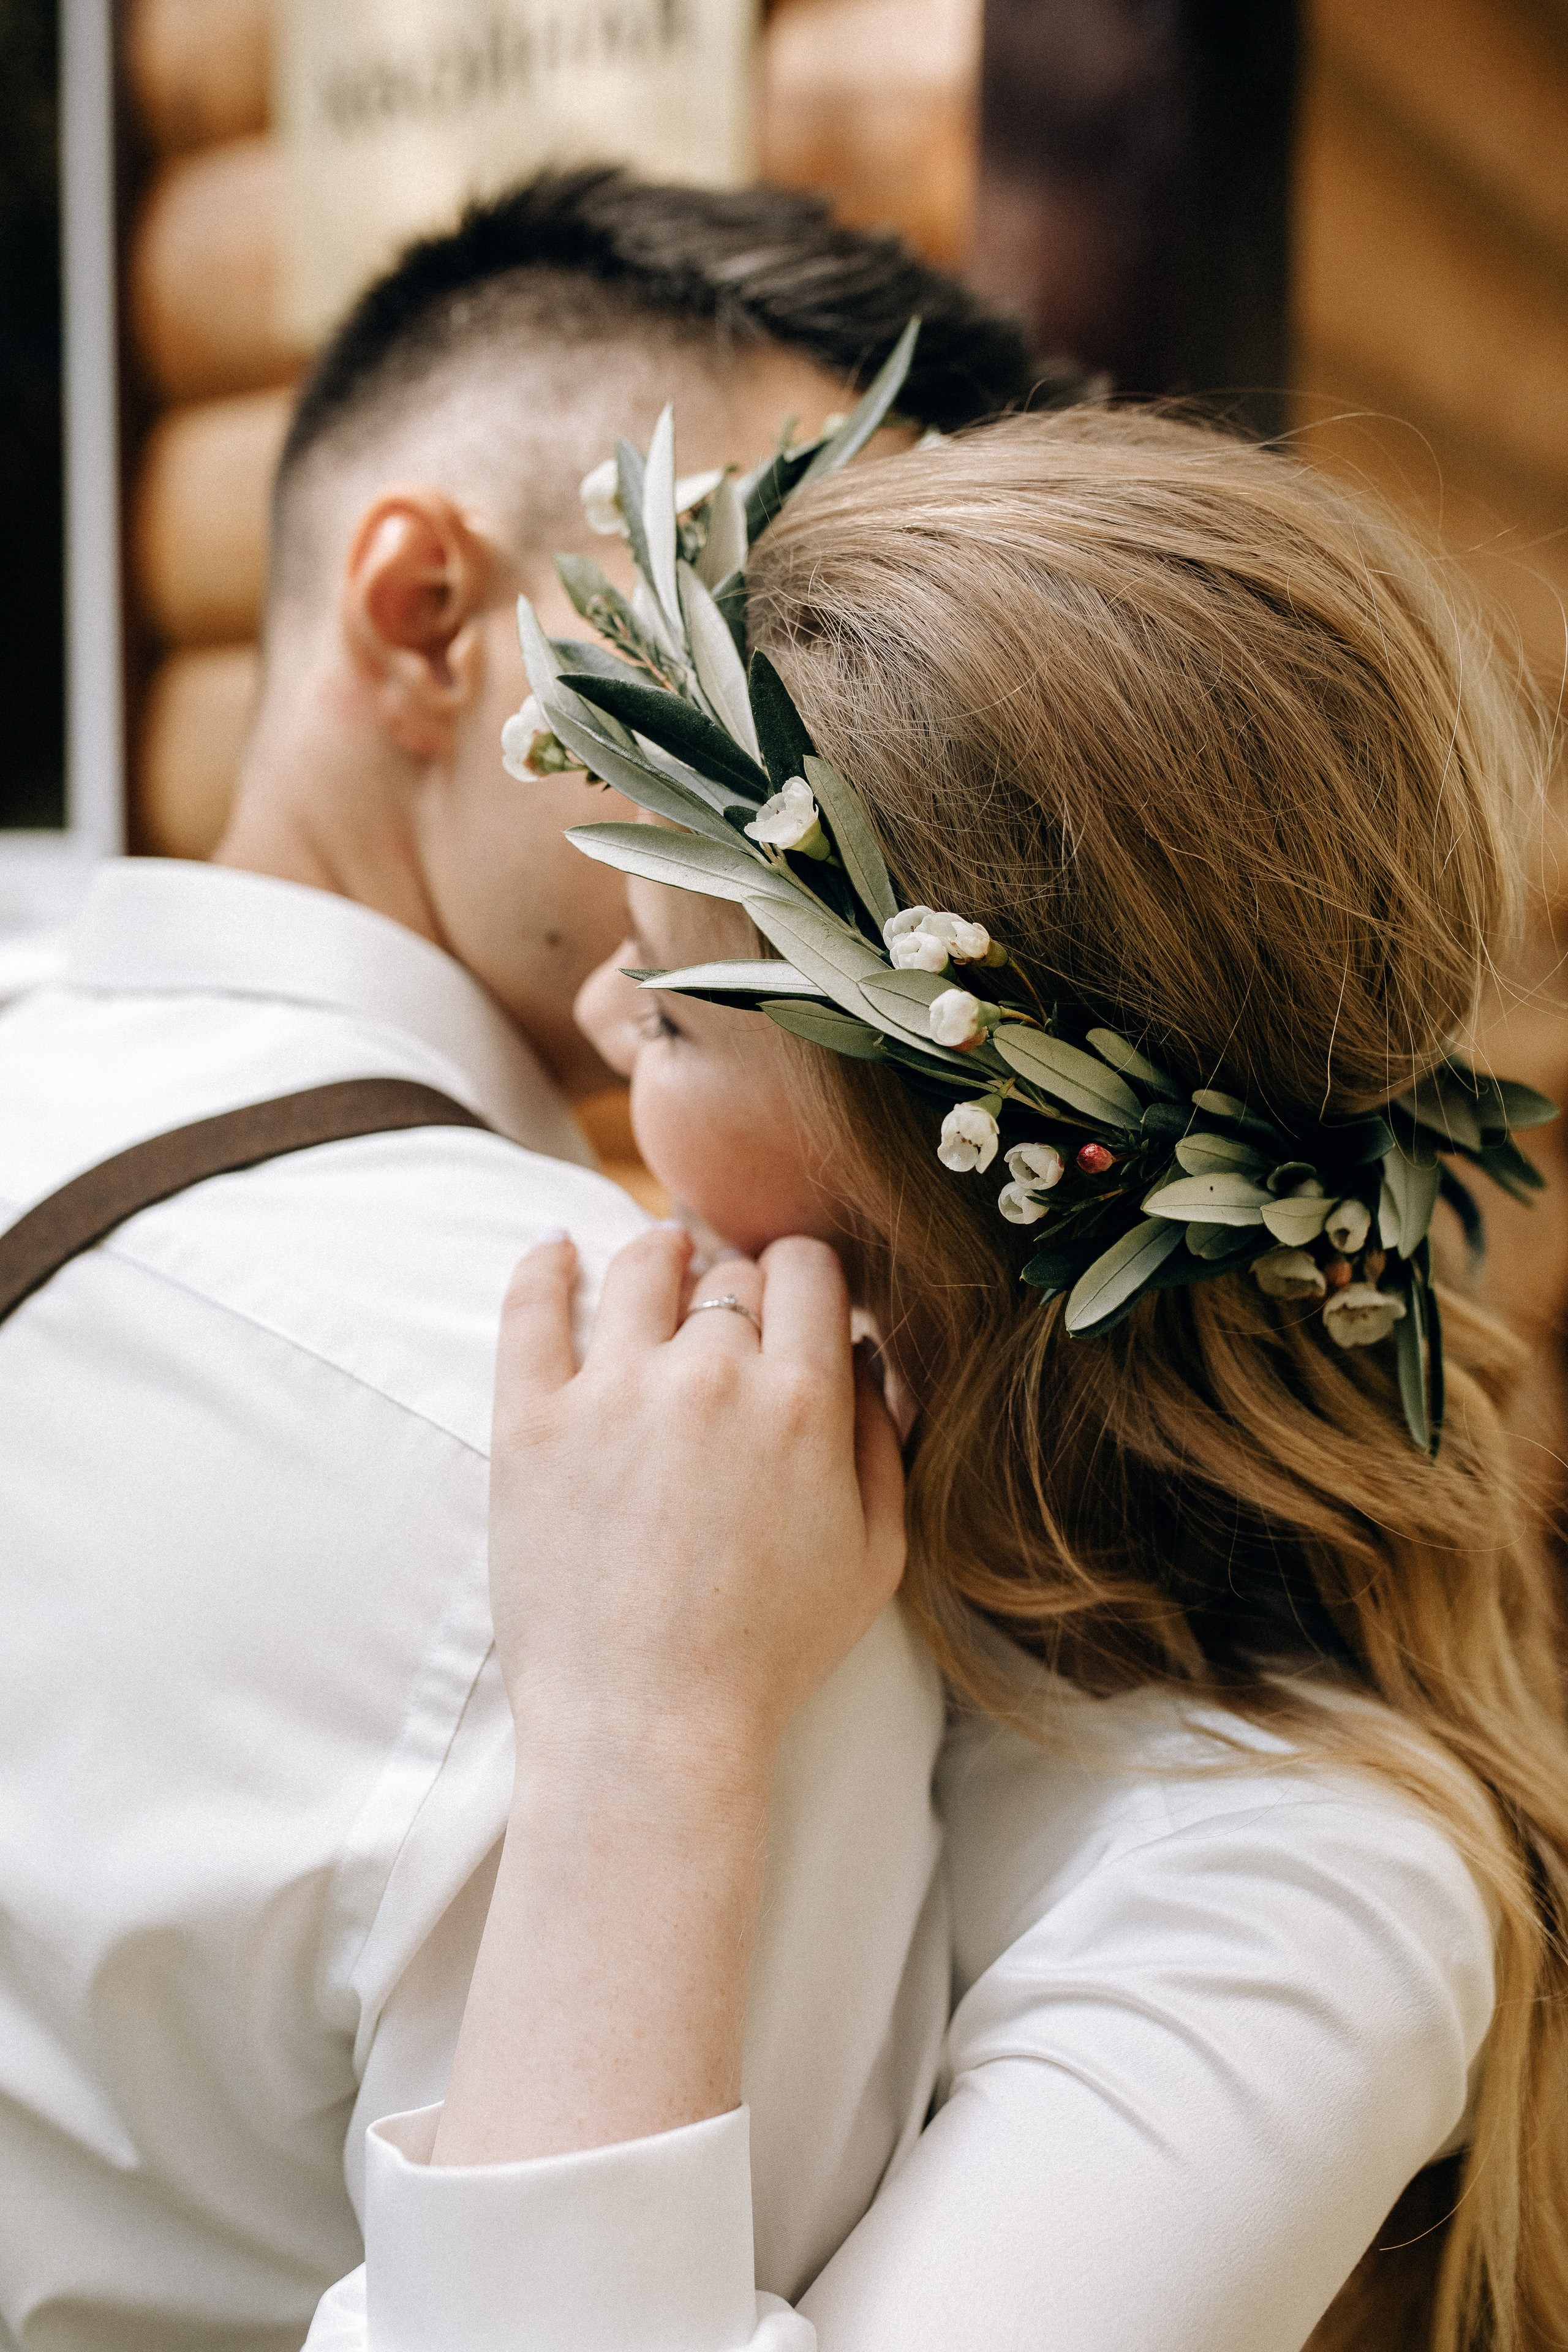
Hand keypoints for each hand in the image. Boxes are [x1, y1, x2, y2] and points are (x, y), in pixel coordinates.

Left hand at [489, 1224, 906, 1791]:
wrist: (648, 1728)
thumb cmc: (769, 1654)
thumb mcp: (875, 1554)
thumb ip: (882, 1440)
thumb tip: (863, 1354)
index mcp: (802, 1399)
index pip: (809, 1268)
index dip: (806, 1274)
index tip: (794, 1296)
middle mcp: (710, 1375)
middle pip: (730, 1271)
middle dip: (738, 1283)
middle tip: (728, 1310)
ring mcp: (614, 1392)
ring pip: (640, 1268)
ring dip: (658, 1255)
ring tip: (660, 1259)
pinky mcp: (532, 1421)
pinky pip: (532, 1307)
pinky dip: (543, 1266)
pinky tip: (553, 1250)